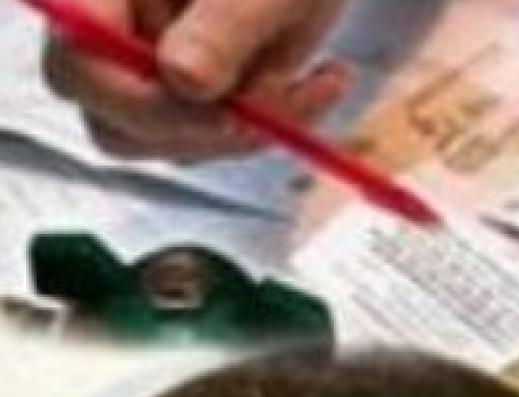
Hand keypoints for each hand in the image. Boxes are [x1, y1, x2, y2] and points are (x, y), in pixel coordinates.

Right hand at [43, 0, 353, 160]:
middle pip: (118, 126)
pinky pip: (221, 139)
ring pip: (176, 143)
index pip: (81, 67)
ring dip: (258, 128)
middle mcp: (111, 38)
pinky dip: (278, 123)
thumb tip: (184, 79)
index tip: (228, 112)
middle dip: (211, 129)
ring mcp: (149, 73)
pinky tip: (329, 80)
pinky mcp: (194, 98)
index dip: (146, 104)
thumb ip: (223, 25)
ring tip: (332, 74)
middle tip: (288, 101)